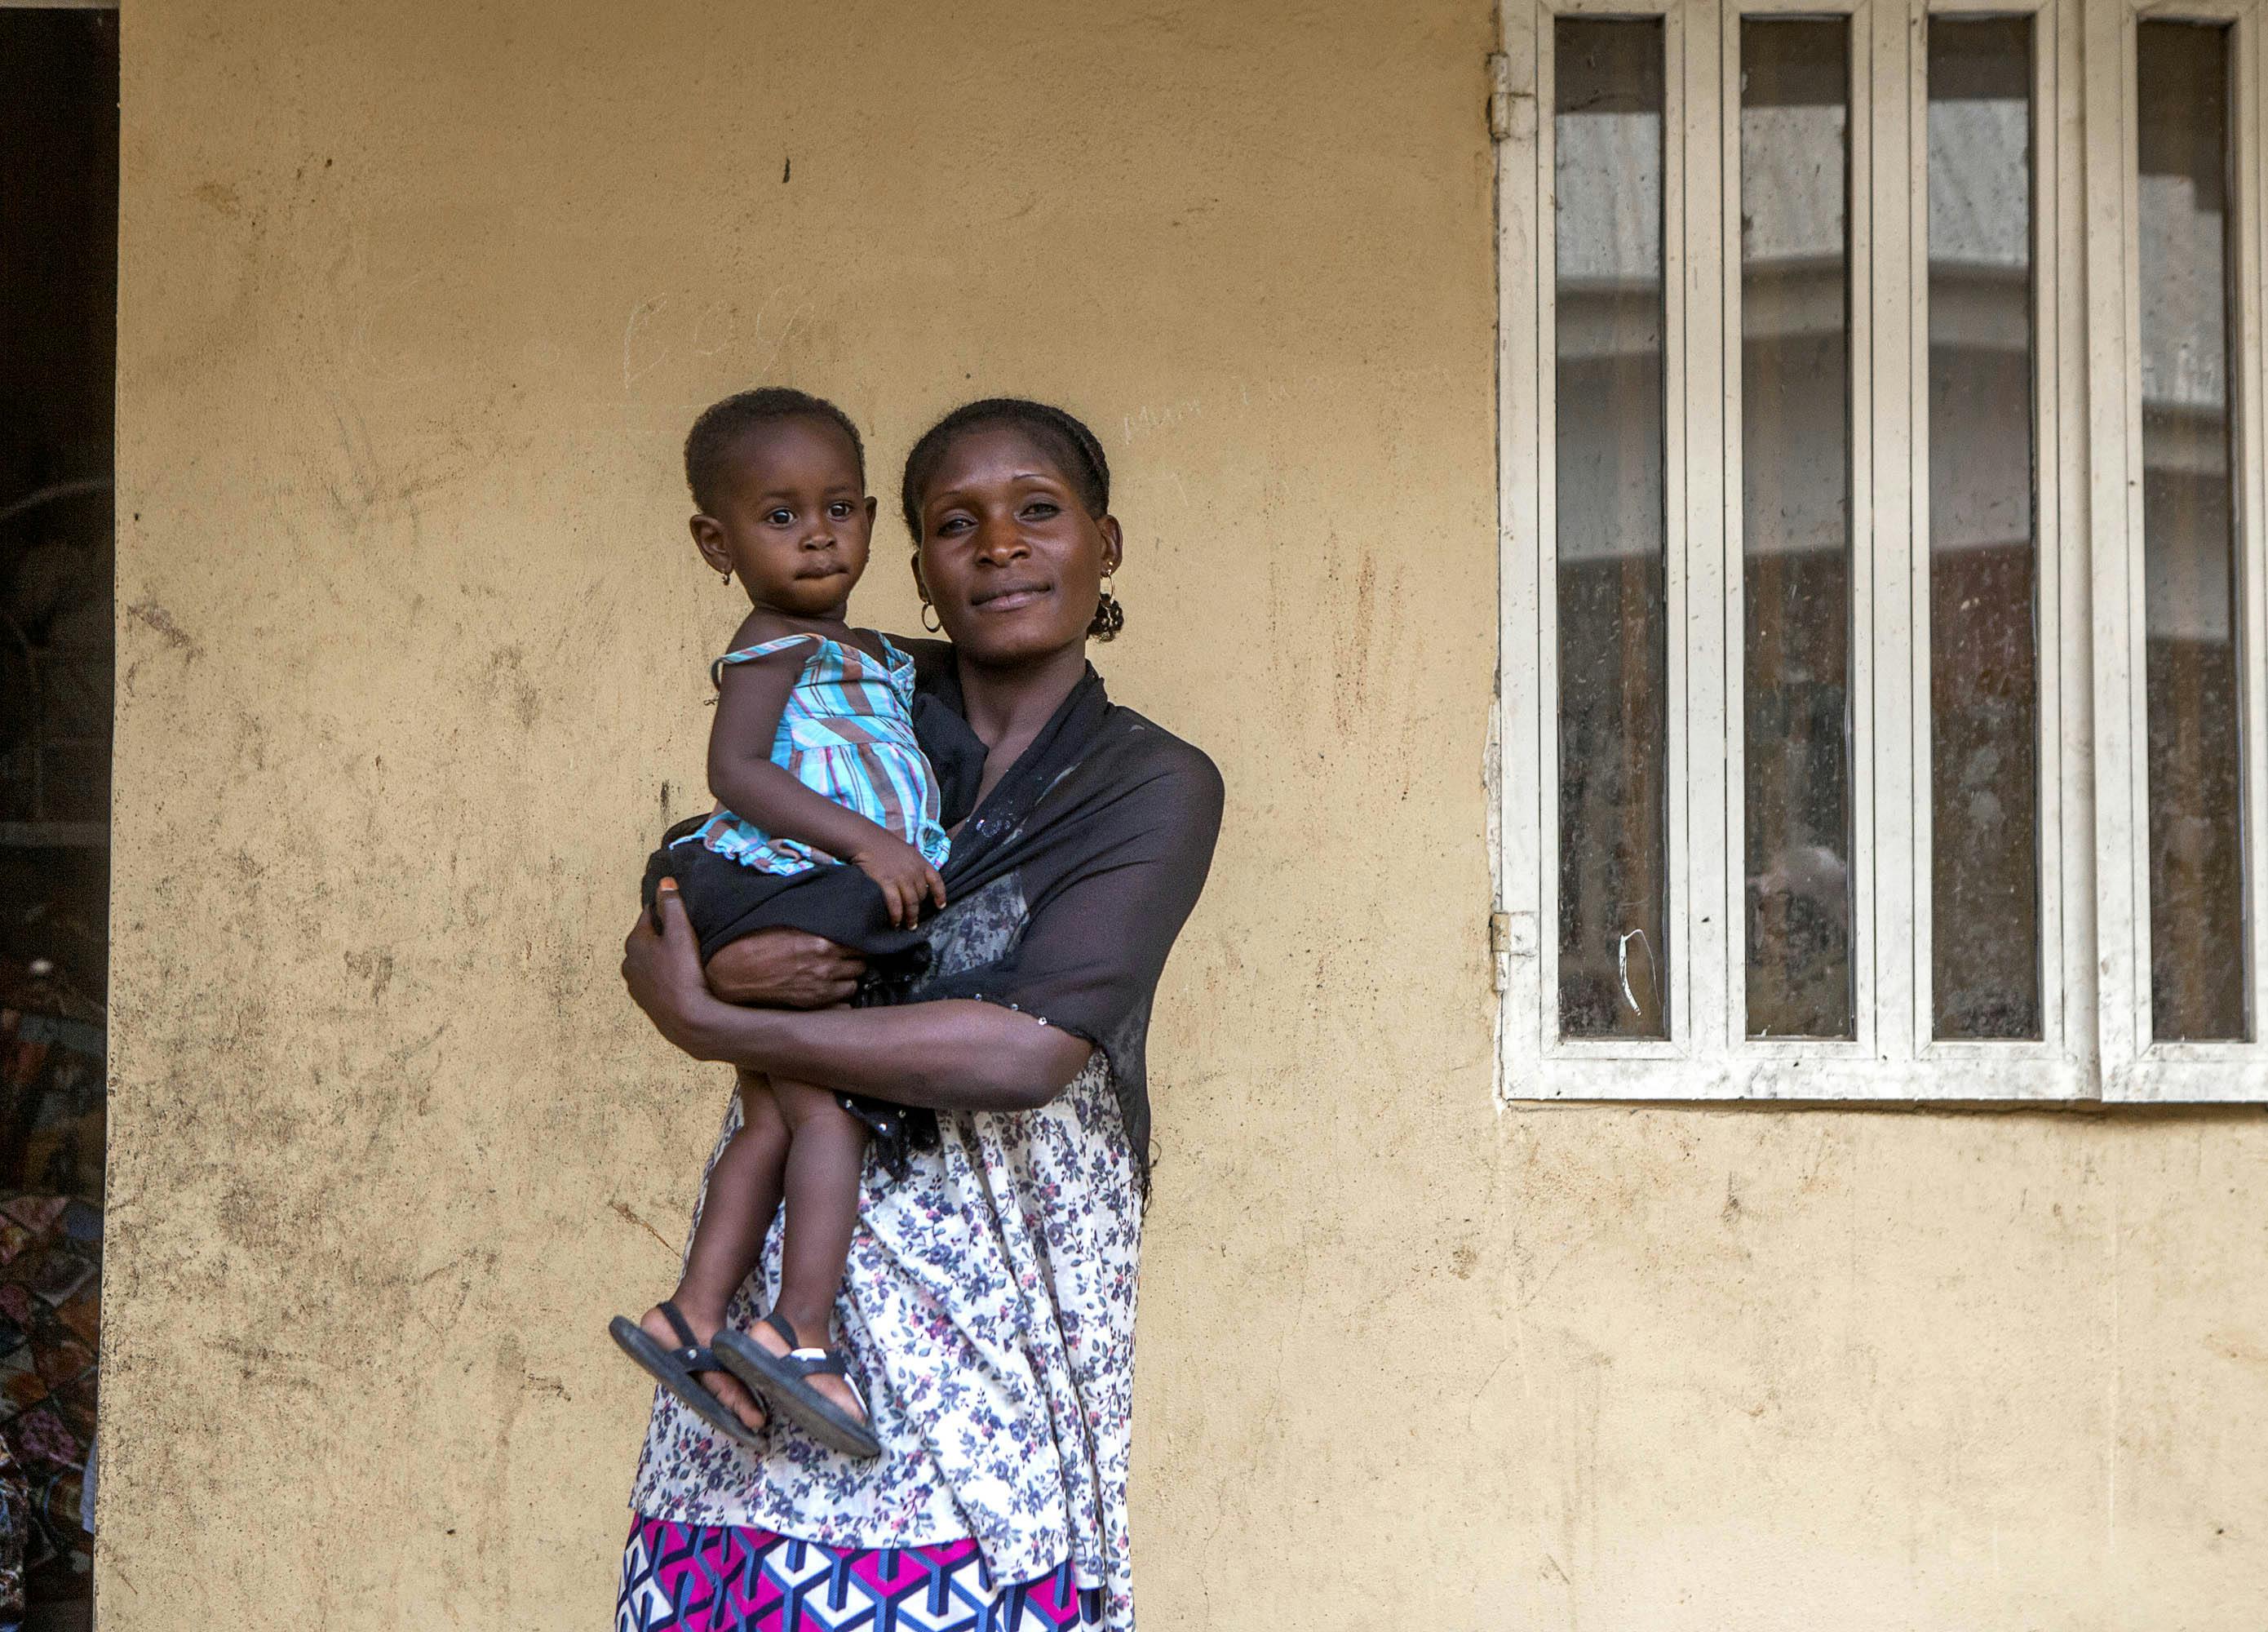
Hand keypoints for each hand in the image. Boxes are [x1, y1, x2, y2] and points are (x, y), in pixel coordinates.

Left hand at [622, 881, 726, 1055]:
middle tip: (686, 937)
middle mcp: (628, 962)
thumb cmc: (683, 972)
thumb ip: (672, 904)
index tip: (680, 913)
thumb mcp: (681, 932)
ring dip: (661, 958)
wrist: (686, 1018)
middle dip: (661, 936)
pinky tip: (679, 980)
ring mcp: (635, 985)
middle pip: (646, 940)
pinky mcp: (644, 1002)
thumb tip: (665, 882)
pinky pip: (653, 981)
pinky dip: (663, 977)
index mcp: (634, 942)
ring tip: (684, 960)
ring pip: (648, 961)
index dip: (664, 912)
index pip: (647, 916)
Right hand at [703, 927, 865, 1007]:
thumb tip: (839, 917)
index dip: (858, 939)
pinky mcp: (815, 1000)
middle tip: (845, 954)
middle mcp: (827, 963)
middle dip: (855, 957)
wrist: (738, 969)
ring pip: (855, 981)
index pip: (861, 940)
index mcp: (824, 939)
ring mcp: (822, 984)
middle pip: (861, 961)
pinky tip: (829, 984)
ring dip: (849, 975)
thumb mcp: (793, 922)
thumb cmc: (761, 940)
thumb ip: (820, 922)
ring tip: (837, 970)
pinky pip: (844, 999)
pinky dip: (840, 992)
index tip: (854, 939)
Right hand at [849, 836, 947, 928]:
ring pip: (911, 903)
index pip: (937, 881)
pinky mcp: (886, 883)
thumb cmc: (884, 846)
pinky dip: (896, 916)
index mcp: (921, 862)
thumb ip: (914, 866)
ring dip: (909, 917)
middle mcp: (914, 871)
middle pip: (921, 896)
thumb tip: (917, 883)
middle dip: (918, 910)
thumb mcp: (907, 852)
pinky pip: (895, 904)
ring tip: (906, 926)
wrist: (866, 840)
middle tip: (914, 921)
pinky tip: (894, 922)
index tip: (941, 906)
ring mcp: (901, 877)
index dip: (940, 895)